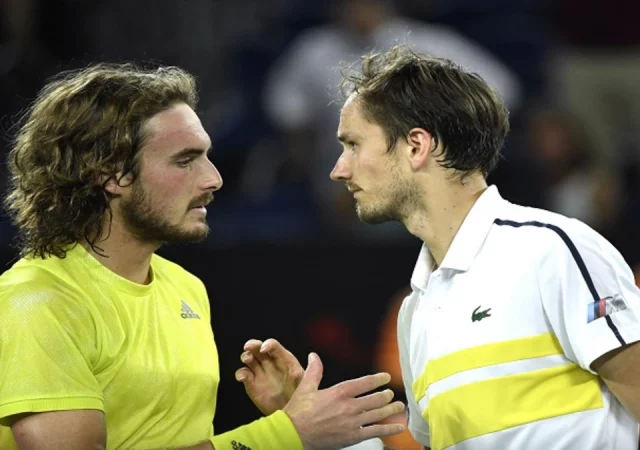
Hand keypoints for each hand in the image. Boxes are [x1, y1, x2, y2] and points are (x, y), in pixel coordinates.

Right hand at [235, 338, 303, 414]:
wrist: (290, 416)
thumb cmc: (299, 398)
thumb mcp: (305, 384)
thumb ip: (307, 372)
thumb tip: (312, 356)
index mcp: (283, 360)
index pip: (274, 346)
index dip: (268, 344)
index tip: (264, 349)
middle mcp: (270, 363)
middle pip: (258, 348)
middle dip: (253, 344)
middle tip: (248, 347)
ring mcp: (260, 373)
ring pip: (250, 358)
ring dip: (246, 356)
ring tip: (247, 359)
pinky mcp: (252, 384)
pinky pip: (244, 374)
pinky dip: (241, 373)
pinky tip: (243, 377)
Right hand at [283, 353, 404, 449]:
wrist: (293, 434)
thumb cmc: (298, 411)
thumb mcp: (306, 387)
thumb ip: (314, 371)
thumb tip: (314, 356)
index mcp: (339, 392)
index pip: (364, 383)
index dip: (378, 379)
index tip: (386, 377)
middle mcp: (349, 406)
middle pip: (375, 399)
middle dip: (385, 395)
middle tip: (391, 394)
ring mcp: (352, 422)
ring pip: (378, 414)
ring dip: (391, 410)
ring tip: (399, 407)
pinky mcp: (352, 437)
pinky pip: (375, 432)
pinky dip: (389, 430)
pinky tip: (398, 428)